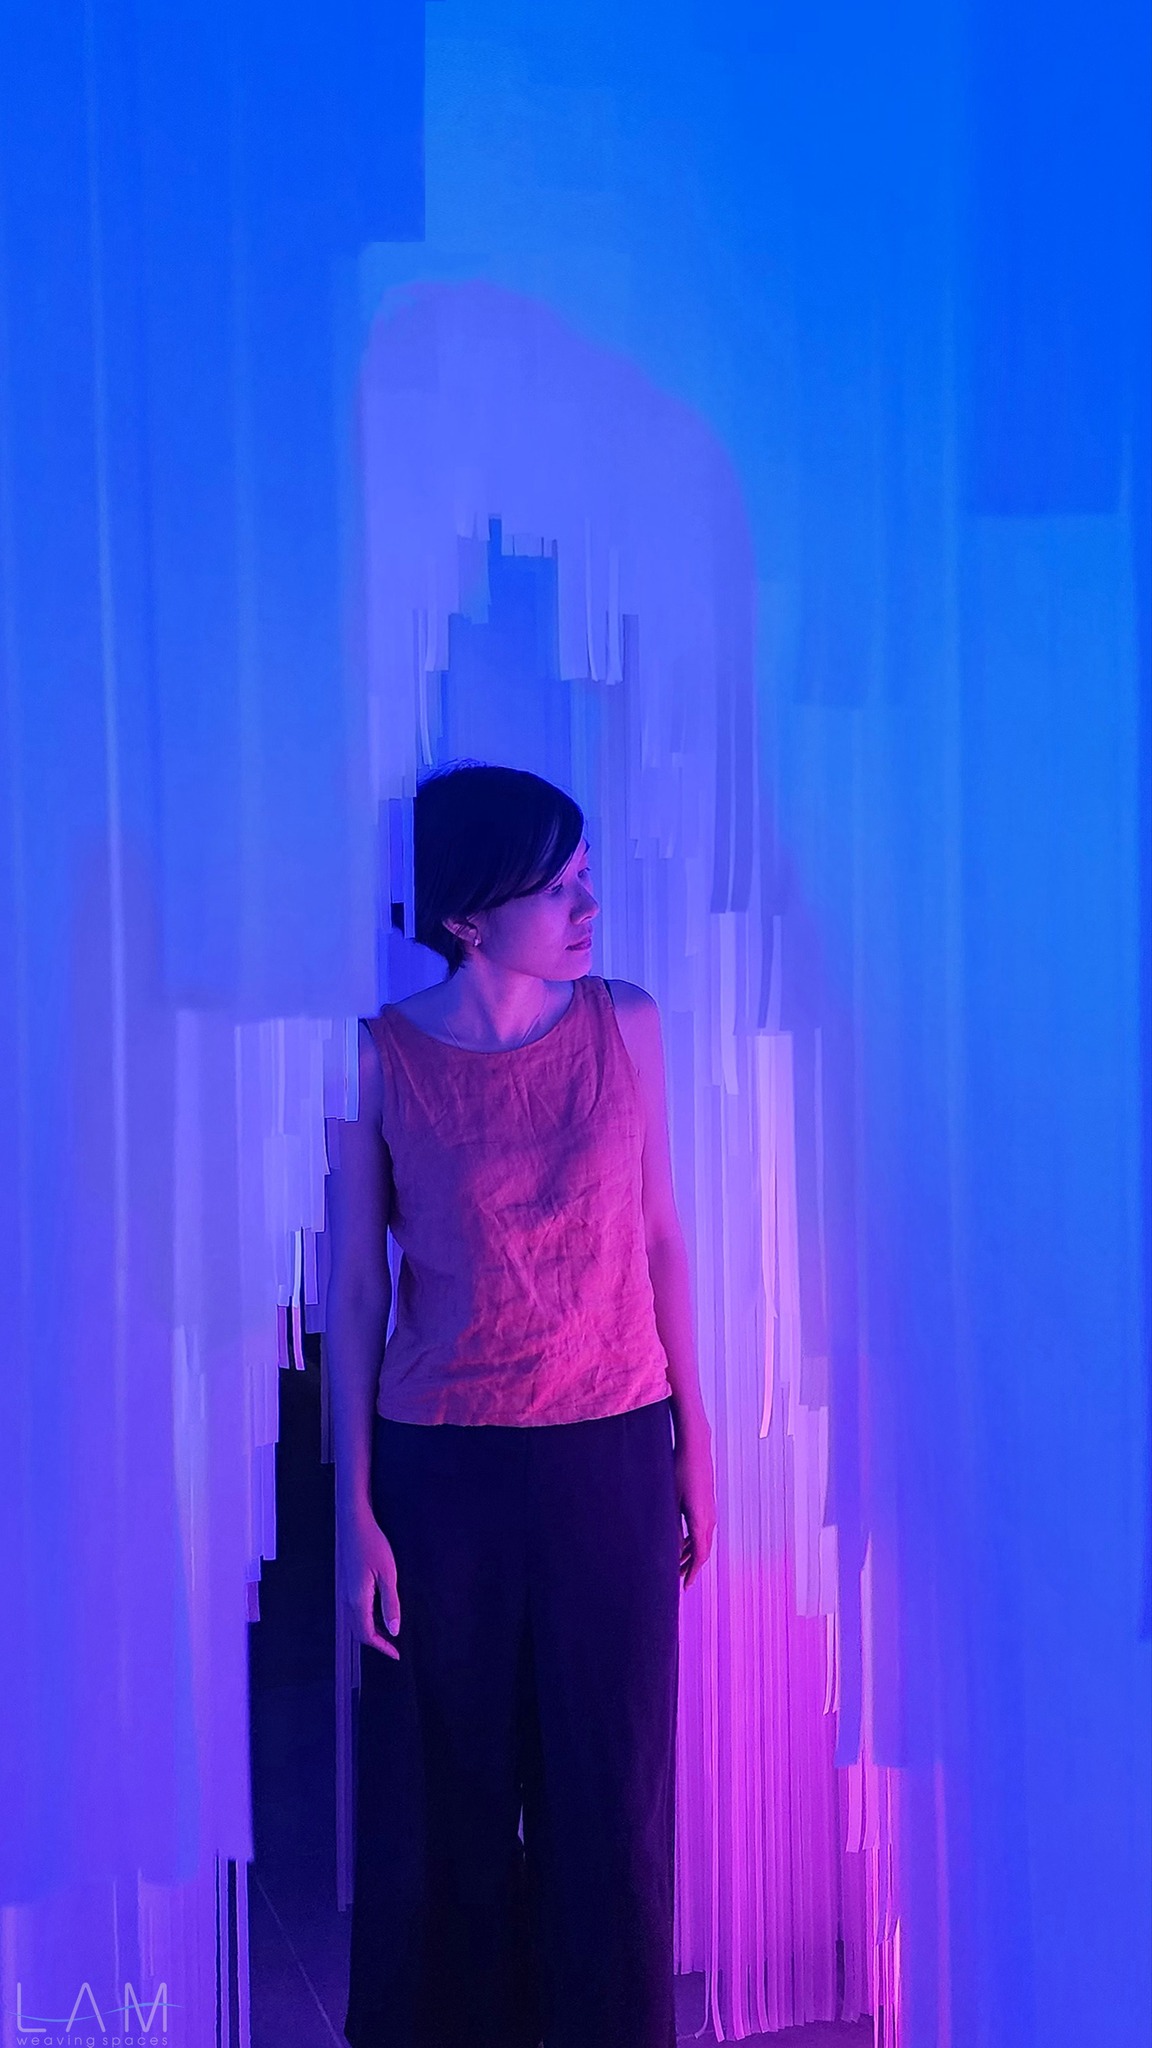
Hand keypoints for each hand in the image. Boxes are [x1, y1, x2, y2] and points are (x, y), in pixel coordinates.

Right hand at [339, 1512, 402, 1659]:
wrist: (353, 1523)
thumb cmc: (373, 1545)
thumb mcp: (388, 1574)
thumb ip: (391, 1603)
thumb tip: (393, 1630)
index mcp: (357, 1600)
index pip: (367, 1635)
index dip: (382, 1647)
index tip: (397, 1654)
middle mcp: (347, 1600)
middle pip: (359, 1632)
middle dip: (376, 1643)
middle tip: (394, 1647)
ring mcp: (345, 1592)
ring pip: (356, 1622)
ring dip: (371, 1631)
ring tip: (390, 1632)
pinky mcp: (346, 1585)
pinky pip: (354, 1611)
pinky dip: (367, 1619)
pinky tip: (381, 1612)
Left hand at [674, 1428, 716, 1590]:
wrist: (695, 1447)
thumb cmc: (679, 1470)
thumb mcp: (669, 1499)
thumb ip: (669, 1524)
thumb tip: (666, 1547)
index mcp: (701, 1521)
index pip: (699, 1556)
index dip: (692, 1573)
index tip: (685, 1587)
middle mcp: (709, 1519)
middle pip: (702, 1551)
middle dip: (690, 1567)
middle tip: (679, 1580)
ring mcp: (710, 1511)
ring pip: (702, 1540)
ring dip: (691, 1553)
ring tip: (678, 1564)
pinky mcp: (707, 1503)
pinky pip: (702, 1529)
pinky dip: (693, 1540)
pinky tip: (681, 1541)